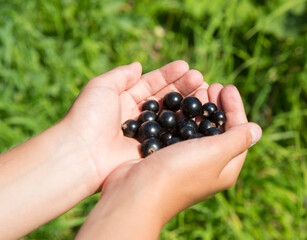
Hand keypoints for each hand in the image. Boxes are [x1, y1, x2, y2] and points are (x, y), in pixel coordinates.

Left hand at [62, 61, 206, 187]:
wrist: (82, 154)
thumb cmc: (89, 117)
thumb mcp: (101, 86)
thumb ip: (121, 75)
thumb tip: (139, 65)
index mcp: (124, 100)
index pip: (150, 84)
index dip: (168, 75)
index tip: (186, 66)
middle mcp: (137, 117)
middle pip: (164, 99)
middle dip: (182, 87)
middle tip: (201, 79)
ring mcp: (145, 135)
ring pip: (171, 117)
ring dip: (187, 104)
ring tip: (205, 92)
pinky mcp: (151, 151)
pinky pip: (171, 136)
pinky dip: (185, 126)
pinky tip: (199, 116)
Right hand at [76, 84, 261, 238]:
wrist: (136, 193)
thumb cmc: (180, 172)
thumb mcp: (216, 152)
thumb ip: (238, 139)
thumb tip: (257, 130)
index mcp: (225, 168)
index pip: (239, 133)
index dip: (235, 108)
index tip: (228, 87)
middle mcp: (208, 166)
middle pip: (218, 130)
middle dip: (217, 106)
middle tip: (212, 85)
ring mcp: (186, 162)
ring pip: (198, 129)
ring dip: (199, 109)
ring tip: (196, 89)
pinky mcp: (167, 158)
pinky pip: (179, 132)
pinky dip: (181, 117)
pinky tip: (177, 106)